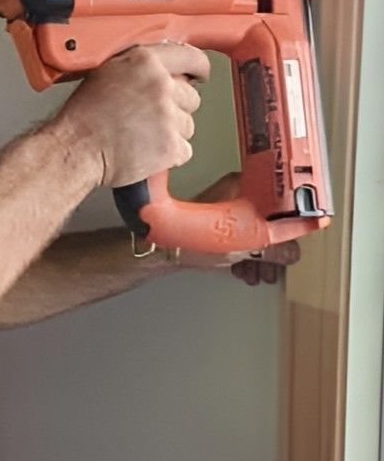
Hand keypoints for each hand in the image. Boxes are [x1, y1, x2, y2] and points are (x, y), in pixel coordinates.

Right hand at [59, 42, 209, 188]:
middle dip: (176, 108)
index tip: (199, 75)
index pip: (191, 57)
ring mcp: (168, 116)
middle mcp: (161, 85)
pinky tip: (147, 150)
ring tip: (143, 135)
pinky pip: (185, 149)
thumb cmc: (84, 115)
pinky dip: (170, 154)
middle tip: (149, 117)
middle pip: (191, 97)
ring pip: (188, 125)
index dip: (198, 68)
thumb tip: (164, 70)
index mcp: (145, 62)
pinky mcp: (172, 145)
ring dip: (172, 132)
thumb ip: (141, 67)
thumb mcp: (108, 72)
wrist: (77, 148)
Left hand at [179, 172, 299, 284]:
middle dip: (272, 250)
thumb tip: (295, 252)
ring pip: (257, 234)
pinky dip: (245, 255)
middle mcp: (239, 193)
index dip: (293, 225)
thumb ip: (276, 248)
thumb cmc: (196, 239)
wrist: (165, 249)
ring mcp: (229, 209)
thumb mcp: (246, 246)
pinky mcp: (220, 225)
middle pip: (272, 222)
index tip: (295, 243)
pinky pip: (243, 238)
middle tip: (271, 268)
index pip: (284, 201)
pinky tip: (242, 270)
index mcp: (247, 186)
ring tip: (255, 274)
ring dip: (259, 257)